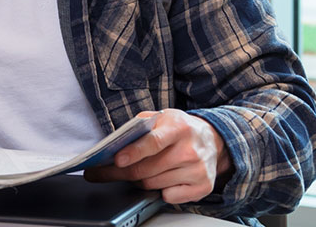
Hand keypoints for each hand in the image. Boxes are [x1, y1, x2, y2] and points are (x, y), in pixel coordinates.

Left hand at [85, 109, 232, 203]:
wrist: (212, 140)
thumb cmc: (180, 129)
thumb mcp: (161, 118)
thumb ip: (139, 126)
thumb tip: (114, 142)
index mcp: (179, 128)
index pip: (153, 143)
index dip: (133, 153)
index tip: (116, 160)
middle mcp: (190, 150)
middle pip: (147, 169)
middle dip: (121, 172)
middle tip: (103, 172)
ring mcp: (197, 170)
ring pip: (153, 184)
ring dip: (140, 180)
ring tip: (141, 170)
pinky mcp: (202, 187)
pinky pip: (168, 197)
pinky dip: (160, 190)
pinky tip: (163, 179)